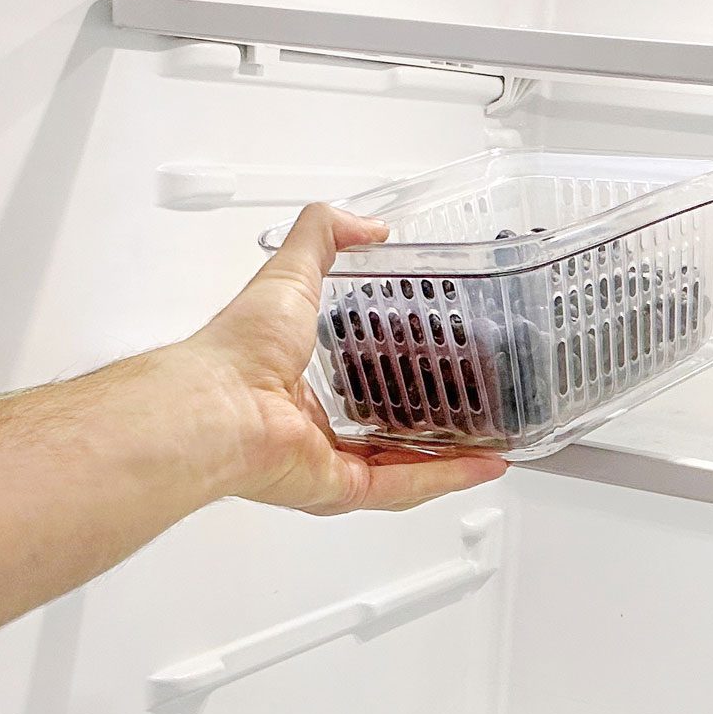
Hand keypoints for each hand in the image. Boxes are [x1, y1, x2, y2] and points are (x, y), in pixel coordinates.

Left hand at [181, 204, 507, 513]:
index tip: (435, 364)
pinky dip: (447, 476)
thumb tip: (367, 224)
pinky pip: (404, 487)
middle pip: (384, 435)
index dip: (397, 375)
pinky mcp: (342, 489)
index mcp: (296, 387)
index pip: (354, 385)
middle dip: (433, 427)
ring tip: (494, 444)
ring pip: (403, 467)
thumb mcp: (289, 272)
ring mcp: (327, 464)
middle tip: (476, 411)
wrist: (218, 404)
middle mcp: (310, 432)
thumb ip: (323, 237)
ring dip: (451, 459)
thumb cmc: (239, 349)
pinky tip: (483, 465)